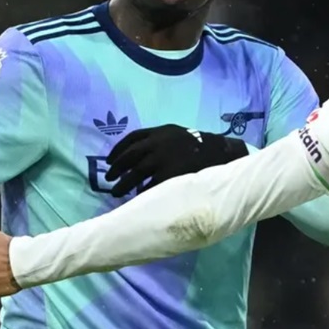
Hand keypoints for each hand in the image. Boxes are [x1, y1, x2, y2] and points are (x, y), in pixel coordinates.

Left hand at [105, 124, 247, 196]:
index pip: (131, 138)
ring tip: (115, 192)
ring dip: (123, 184)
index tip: (108, 161)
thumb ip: (159, 139)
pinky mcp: (171, 175)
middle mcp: (159, 143)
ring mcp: (164, 159)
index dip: (117, 150)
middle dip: (116, 169)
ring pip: (136, 174)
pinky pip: (150, 186)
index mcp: (160, 132)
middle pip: (130, 157)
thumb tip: (137, 153)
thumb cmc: (198, 145)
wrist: (221, 153)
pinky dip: (141, 192)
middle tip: (109, 179)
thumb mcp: (177, 134)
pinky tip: (137, 197)